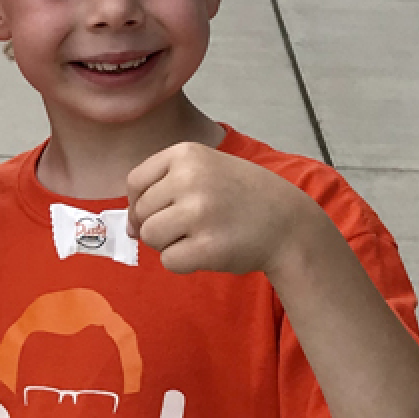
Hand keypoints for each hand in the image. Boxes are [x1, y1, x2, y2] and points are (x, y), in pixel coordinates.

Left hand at [127, 141, 318, 277]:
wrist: (290, 223)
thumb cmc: (240, 197)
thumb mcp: (205, 169)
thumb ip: (163, 188)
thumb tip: (128, 228)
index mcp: (186, 154)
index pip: (135, 181)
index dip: (139, 202)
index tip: (157, 212)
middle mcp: (189, 178)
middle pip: (141, 212)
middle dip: (158, 225)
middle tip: (191, 226)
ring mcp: (199, 212)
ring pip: (150, 236)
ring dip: (168, 244)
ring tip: (198, 237)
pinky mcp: (208, 247)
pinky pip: (169, 261)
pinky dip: (183, 263)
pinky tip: (207, 252)